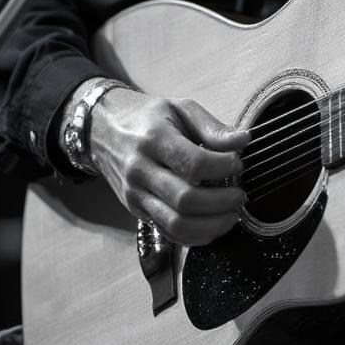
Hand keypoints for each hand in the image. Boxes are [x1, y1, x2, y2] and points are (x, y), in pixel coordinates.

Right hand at [88, 88, 248, 244]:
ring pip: (176, 223)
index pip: (193, 163)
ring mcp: (135, 194)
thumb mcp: (180, 108)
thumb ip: (212, 127)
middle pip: (185, 199)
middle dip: (220, 202)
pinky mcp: (135, 210)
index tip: (238, 164)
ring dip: (211, 225)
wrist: (102, 129)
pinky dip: (194, 236)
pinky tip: (212, 227)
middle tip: (240, 194)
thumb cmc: (147, 117)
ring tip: (232, 215)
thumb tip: (243, 141)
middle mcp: (141, 170)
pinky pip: (167, 232)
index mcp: (154, 140)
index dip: (222, 168)